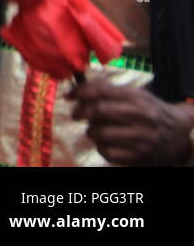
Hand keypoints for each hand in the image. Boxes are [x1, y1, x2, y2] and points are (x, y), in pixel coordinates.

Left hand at [68, 76, 193, 165]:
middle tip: (76, 114)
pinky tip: (104, 142)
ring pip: (100, 133)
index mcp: (137, 98)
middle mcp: (141, 117)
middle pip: (98, 111)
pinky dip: (100, 147)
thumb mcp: (134, 94)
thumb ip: (106, 90)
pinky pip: (107, 152)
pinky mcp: (139, 156)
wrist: (176, 134)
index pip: (100, 91)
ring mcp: (141, 138)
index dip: (79, 93)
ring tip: (94, 129)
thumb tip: (74, 89)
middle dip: (80, 112)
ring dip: (90, 131)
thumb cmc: (148, 110)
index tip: (68, 96)